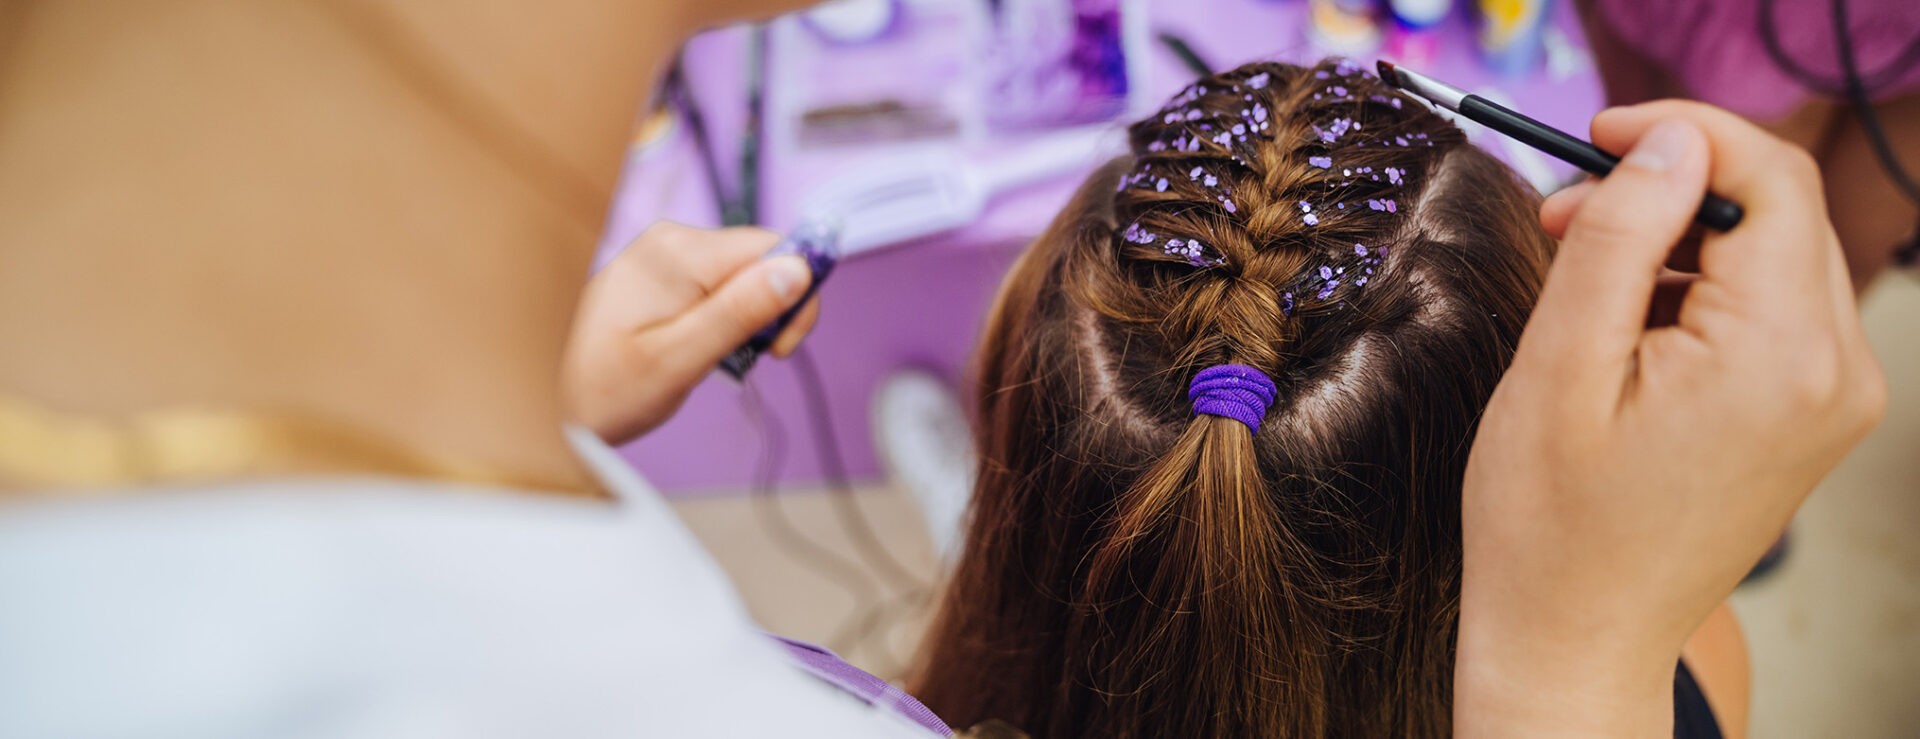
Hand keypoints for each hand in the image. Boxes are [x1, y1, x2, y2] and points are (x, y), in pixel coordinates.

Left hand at [562, 222, 819, 445]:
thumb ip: (739, 312)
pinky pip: (717, 285)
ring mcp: (664, 255)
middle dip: (770, 311)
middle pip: (760, 261)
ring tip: (715, 359)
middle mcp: (672, 241)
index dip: (794, 296)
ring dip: (747, 319)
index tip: (779, 347)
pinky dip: (724, 318)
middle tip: (749, 360)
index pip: (773, 249)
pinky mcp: (662, 273)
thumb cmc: (608, 390)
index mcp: (678, 253)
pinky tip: (701, 347)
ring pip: (742, 276)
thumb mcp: (681, 359)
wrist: (555, 405)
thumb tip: (797, 269)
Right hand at [1455, 102, 1886, 735]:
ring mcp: (1833, 399)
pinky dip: (1698, 289)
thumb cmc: (1550, 526)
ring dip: (1678, 239)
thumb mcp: (1559, 366)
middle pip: (1777, 212)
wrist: (1576, 639)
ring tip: (1579, 272)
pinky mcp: (1811, 414)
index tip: (1598, 134)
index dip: (1683, 136)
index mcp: (1777, 358)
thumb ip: (1616, 238)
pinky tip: (1623, 324)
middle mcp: (1834, 374)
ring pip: (1771, 255)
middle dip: (1671, 189)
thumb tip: (1666, 146)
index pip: (1768, 181)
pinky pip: (1770, 309)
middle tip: (1564, 211)